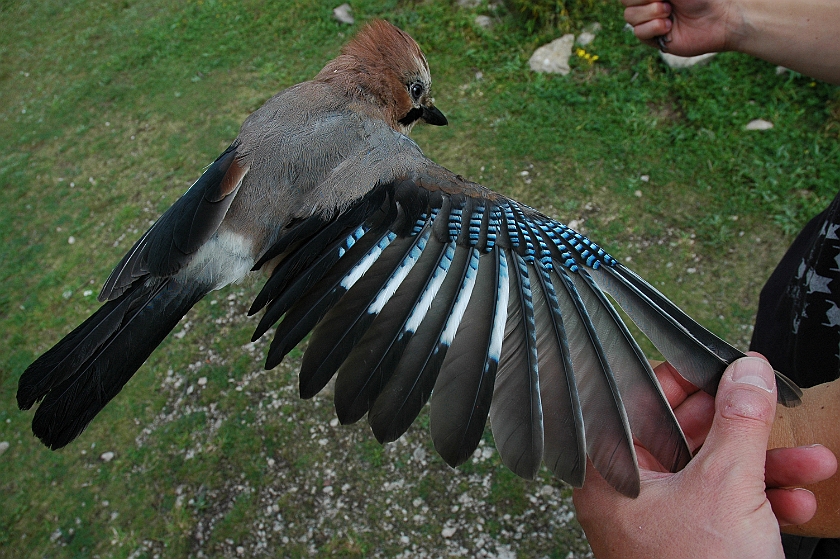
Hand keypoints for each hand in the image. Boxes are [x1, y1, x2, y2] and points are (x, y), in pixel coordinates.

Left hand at [573, 355, 836, 557]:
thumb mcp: (728, 487)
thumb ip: (739, 421)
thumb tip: (748, 371)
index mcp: (611, 472)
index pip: (637, 401)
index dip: (683, 378)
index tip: (723, 366)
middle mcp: (628, 493)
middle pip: (682, 434)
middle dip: (740, 425)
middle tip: (770, 407)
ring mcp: (659, 521)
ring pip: (712, 471)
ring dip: (765, 465)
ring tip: (810, 461)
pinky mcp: (690, 544)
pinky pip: (724, 506)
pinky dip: (762, 501)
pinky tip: (797, 502)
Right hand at [621, 0, 730, 55]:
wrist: (716, 19)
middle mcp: (648, 4)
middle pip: (626, 2)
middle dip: (646, 0)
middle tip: (667, 2)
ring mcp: (648, 21)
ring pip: (630, 17)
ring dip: (651, 13)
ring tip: (670, 13)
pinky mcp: (652, 38)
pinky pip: (638, 32)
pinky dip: (654, 28)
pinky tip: (669, 27)